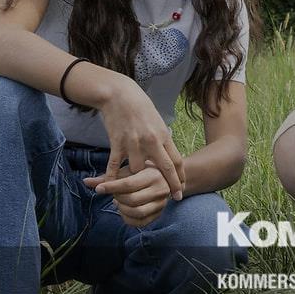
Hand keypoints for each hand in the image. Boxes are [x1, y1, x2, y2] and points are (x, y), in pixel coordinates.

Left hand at [86, 164, 171, 226]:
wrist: (164, 177)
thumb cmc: (142, 171)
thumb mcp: (127, 170)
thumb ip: (107, 177)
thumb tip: (85, 182)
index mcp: (153, 175)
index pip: (129, 184)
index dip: (111, 188)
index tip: (99, 189)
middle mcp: (161, 189)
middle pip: (132, 200)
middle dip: (118, 198)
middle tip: (114, 194)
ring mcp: (162, 203)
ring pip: (137, 212)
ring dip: (122, 209)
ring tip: (119, 201)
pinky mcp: (159, 213)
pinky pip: (140, 222)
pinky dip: (127, 218)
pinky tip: (124, 210)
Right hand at [94, 76, 184, 200]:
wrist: (119, 94)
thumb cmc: (140, 107)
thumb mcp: (157, 122)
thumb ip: (163, 139)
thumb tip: (169, 154)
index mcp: (163, 135)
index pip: (177, 161)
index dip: (181, 177)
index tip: (183, 188)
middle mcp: (151, 141)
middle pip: (165, 168)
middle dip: (171, 185)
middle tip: (176, 198)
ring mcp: (133, 143)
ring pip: (137, 171)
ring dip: (137, 181)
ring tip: (137, 192)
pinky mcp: (116, 143)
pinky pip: (114, 166)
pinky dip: (112, 178)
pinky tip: (111, 188)